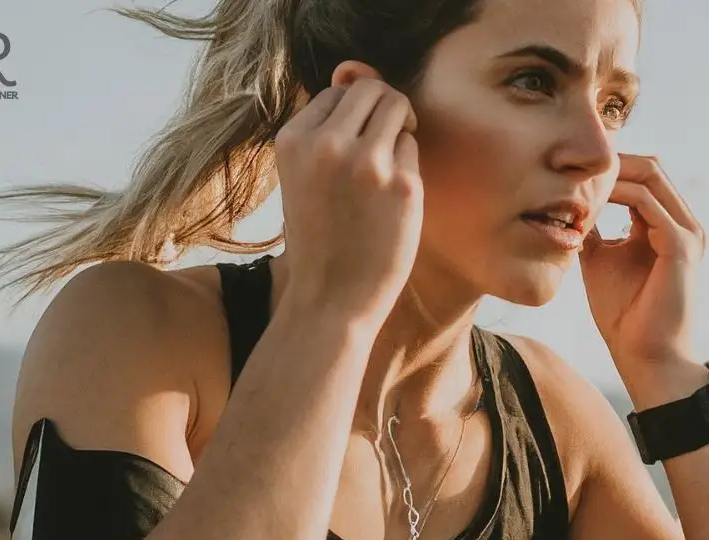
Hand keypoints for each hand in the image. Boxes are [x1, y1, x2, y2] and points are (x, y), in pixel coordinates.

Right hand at [274, 64, 423, 334]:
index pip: (336, 94)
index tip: (354, 150)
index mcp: (294, 140)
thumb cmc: (321, 240)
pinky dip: (408, 167)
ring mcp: (368, 162)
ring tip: (390, 168)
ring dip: (400, 127)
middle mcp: (328, 144)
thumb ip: (325, 129)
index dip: (353, 117)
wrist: (330, 302)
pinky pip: (414, 149)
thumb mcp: (303, 178)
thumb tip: (354, 68)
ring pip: (397, 107)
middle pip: (370, 89)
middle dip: (384, 108)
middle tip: (386, 144)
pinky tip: (394, 201)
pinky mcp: (404, 185)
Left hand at [579, 154, 705, 371]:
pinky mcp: (680, 245)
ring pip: (651, 177)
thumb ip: (593, 232)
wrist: (645, 356)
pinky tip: (586, 203)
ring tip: (573, 179)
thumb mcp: (600, 262)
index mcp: (667, 227)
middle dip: (611, 161)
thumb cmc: (625, 316)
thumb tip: (566, 208)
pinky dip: (616, 195)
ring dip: (611, 174)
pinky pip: (647, 203)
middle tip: (569, 165)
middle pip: (650, 168)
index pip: (644, 178)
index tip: (568, 171)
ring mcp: (686, 233)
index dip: (609, 169)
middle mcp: (682, 225)